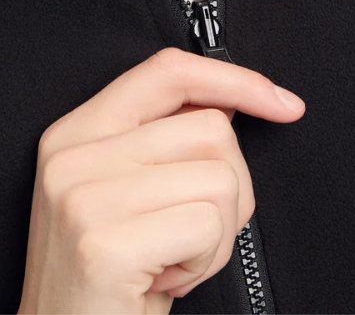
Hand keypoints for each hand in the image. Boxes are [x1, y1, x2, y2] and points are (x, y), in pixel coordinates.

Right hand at [17, 47, 305, 313]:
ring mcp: (83, 197)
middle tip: (191, 236)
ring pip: (220, 178)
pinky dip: (206, 262)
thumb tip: (229, 100)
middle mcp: (72, 155)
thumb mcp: (127, 197)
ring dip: (219, 235)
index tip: (282, 102)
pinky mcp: (104, 245)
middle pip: (210, 129)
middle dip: (231, 189)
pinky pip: (208, 226)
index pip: (167, 70)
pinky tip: (167, 282)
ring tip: (175, 260)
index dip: (234, 79)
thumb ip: (163, 141)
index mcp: (76, 132)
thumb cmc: (110, 284)